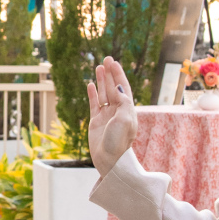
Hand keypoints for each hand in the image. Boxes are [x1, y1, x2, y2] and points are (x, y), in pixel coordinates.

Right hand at [86, 56, 139, 173]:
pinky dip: (93, 94)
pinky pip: (94, 104)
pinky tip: (91, 84)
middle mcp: (118, 111)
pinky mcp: (96, 121)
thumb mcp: (124, 120)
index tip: (114, 62)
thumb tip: (119, 88)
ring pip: (104, 93)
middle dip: (111, 73)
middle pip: (114, 88)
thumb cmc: (119, 142)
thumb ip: (123, 103)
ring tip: (99, 67)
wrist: (109, 160)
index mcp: (128, 110)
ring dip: (102, 80)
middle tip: (106, 59)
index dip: (119, 74)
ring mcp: (107, 116)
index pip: (123, 88)